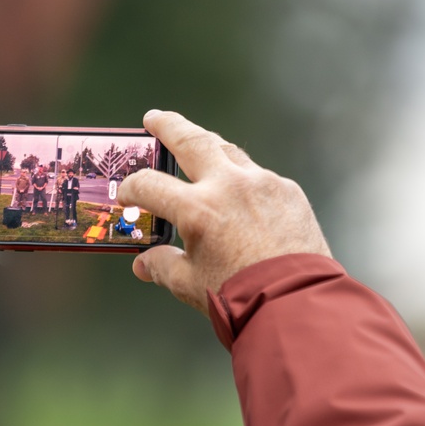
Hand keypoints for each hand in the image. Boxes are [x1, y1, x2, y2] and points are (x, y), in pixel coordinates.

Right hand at [118, 110, 330, 315]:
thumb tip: (145, 263)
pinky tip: (238, 193)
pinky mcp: (288, 192)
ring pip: (228, 151)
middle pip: (191, 141)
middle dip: (169, 127)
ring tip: (196, 145)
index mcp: (197, 209)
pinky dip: (242, 180)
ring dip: (208, 146)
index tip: (128, 198)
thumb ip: (162, 266)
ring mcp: (263, 184)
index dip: (132, 190)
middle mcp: (229, 187)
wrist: (297, 306)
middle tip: (155, 119)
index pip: (149, 185)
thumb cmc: (240, 298)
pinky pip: (258, 177)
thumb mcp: (188, 283)